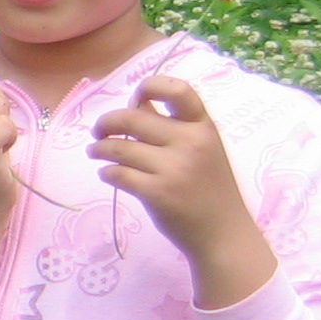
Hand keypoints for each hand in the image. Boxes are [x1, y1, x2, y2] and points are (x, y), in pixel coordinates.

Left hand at [88, 75, 277, 306]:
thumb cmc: (210, 188)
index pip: (178, 89)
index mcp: (204, 126)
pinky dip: (106, 172)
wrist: (224, 233)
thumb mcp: (205, 150)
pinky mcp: (157, 192)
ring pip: (118, 147)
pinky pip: (116, 173)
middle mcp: (190, 142)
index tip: (134, 99)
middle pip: (131, 118)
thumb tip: (133, 108)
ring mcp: (173, 168)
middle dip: (106, 123)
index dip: (149, 86)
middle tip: (98, 132)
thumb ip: (174, 128)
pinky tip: (108, 174)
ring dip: (99, 149)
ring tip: (96, 152)